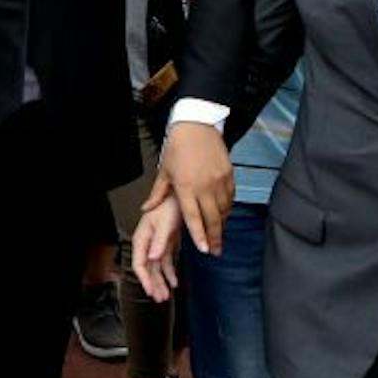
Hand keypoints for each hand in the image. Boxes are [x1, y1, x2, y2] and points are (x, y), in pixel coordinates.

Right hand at [130, 193, 183, 301]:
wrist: (179, 196)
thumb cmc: (169, 206)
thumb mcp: (164, 225)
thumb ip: (159, 243)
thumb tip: (153, 259)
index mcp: (142, 238)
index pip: (139, 264)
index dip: (144, 280)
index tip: (150, 291)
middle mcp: (148, 243)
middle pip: (148, 269)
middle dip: (153, 284)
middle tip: (160, 297)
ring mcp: (157, 244)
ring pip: (156, 267)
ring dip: (161, 281)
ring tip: (166, 294)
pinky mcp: (166, 243)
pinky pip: (166, 262)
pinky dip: (170, 272)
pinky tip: (174, 281)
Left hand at [147, 120, 232, 255]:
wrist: (197, 126)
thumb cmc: (179, 147)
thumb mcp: (164, 172)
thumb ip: (158, 194)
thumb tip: (147, 210)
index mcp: (186, 187)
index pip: (194, 218)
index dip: (200, 236)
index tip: (204, 250)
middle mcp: (204, 186)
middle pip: (212, 219)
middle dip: (215, 238)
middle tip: (215, 251)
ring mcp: (219, 181)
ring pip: (223, 210)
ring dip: (222, 225)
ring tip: (219, 236)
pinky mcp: (229, 175)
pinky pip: (231, 198)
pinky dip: (228, 210)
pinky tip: (224, 216)